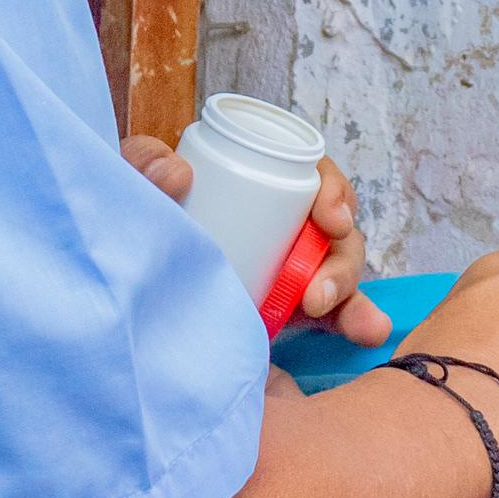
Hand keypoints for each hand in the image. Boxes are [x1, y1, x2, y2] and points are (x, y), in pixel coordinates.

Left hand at [122, 136, 391, 345]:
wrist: (129, 294)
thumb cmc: (139, 222)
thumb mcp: (133, 186)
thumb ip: (139, 164)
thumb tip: (178, 173)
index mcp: (259, 185)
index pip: (314, 177)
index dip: (333, 192)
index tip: (329, 219)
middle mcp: (285, 224)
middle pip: (337, 232)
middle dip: (341, 260)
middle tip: (316, 294)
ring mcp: (292, 268)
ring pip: (341, 272)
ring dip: (350, 295)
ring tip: (321, 313)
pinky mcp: (292, 308)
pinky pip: (336, 314)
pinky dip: (359, 322)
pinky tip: (369, 333)